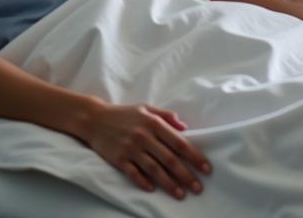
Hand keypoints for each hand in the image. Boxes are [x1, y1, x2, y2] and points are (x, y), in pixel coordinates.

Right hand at [84, 102, 211, 198]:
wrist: (95, 119)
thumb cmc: (124, 114)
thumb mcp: (146, 108)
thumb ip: (166, 116)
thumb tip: (186, 128)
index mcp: (153, 122)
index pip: (178, 142)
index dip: (194, 156)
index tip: (206, 168)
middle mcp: (143, 136)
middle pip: (169, 159)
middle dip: (186, 175)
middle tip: (198, 188)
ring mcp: (130, 148)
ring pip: (154, 169)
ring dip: (169, 184)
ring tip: (181, 194)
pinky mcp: (118, 159)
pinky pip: (134, 173)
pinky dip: (143, 182)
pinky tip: (152, 190)